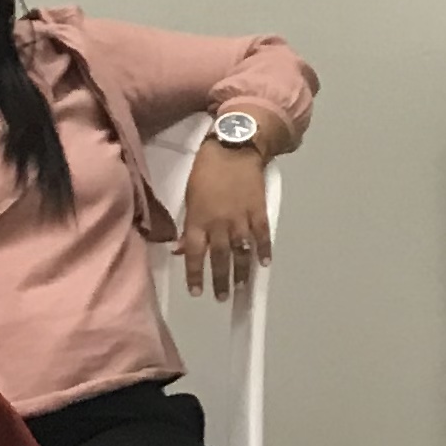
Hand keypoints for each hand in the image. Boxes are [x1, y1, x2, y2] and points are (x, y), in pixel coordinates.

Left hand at [177, 140, 273, 304]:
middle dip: (220, 280)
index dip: (195, 275)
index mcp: (198, 220)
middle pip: (220, 258)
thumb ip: (188, 225)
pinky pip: (262, 235)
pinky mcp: (259, 210)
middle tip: (222, 298)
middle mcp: (219, 223)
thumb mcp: (189, 197)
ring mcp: (241, 218)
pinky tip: (264, 263)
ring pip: (241, 251)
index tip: (197, 292)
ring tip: (243, 287)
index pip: (195, 255)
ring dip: (242, 271)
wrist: (233, 147)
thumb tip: (181, 249)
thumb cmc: (206, 171)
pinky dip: (264, 250)